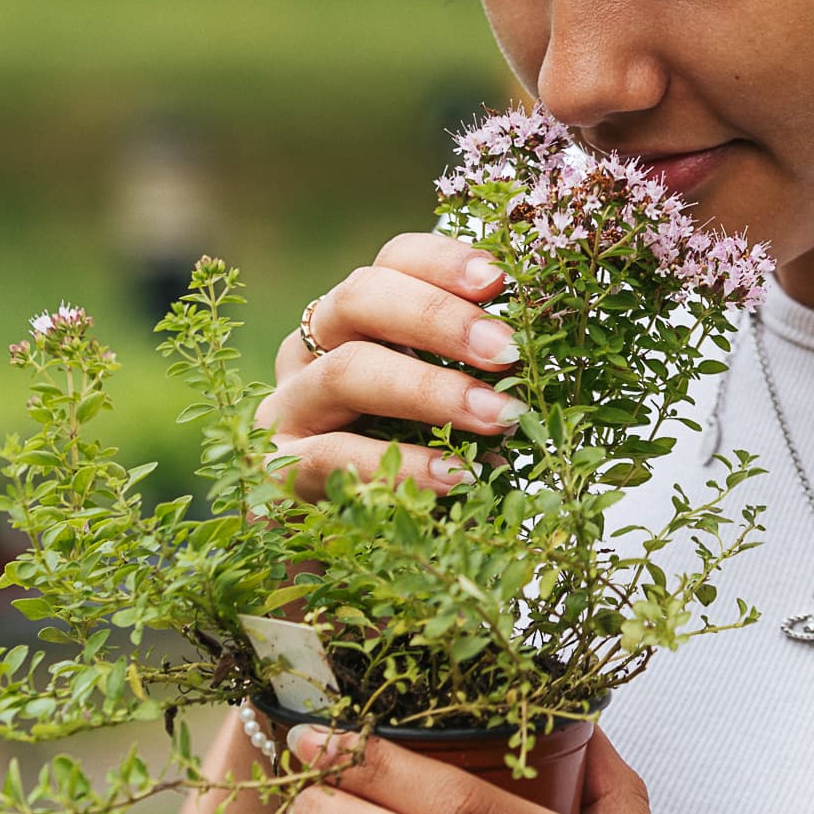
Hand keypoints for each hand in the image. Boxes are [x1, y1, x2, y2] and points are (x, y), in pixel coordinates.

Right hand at [256, 232, 524, 503]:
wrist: (339, 552)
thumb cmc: (405, 461)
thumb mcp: (440, 405)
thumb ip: (472, 372)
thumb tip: (538, 354)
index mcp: (355, 317)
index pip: (392, 261)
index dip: (444, 262)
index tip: (500, 280)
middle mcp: (311, 347)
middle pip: (361, 297)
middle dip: (439, 318)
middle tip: (506, 350)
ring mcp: (287, 405)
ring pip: (345, 370)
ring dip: (430, 390)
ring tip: (499, 417)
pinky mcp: (275, 471)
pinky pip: (333, 456)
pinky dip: (398, 465)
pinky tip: (453, 477)